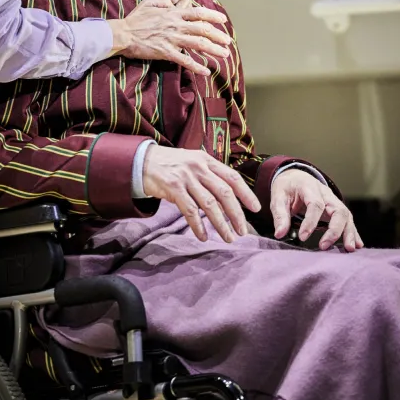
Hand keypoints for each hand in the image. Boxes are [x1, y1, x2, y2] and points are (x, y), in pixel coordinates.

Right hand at [108, 0, 229, 76]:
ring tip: (225, 55)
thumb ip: (165, 0)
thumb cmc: (135, 19)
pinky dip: (196, 66)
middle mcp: (176, 25)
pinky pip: (184, 60)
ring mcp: (172, 39)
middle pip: (203, 29)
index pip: (198, 13)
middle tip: (228, 42)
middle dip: (218, 36)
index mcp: (173, 13)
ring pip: (198, 44)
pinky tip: (205, 71)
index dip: (212, 16)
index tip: (223, 20)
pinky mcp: (165, 52)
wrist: (123, 34)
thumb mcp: (150, 3)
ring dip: (213, 50)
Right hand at [143, 146, 261, 243]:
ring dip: (221, 224)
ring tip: (228, 238)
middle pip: (225, 193)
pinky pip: (190, 211)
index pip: (232, 178)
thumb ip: (209, 175)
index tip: (256, 209)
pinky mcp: (173, 188)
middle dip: (236, 214)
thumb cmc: (171, 164)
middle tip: (243, 231)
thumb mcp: (193, 162)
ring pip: (209, 204)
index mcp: (207, 161)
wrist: (143, 160)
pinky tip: (203, 236)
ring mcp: (186, 177)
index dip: (246, 194)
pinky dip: (198, 226)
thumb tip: (227, 196)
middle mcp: (199, 167)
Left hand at [270, 169, 363, 251]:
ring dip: (349, 232)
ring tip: (349, 249)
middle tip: (324, 246)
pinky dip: (353, 232)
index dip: (310, 222)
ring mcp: (333, 200)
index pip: (315, 204)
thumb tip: (279, 234)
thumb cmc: (287, 188)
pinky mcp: (336, 208)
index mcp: (309, 187)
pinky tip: (357, 245)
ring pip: (346, 215)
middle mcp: (325, 193)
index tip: (302, 237)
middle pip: (338, 209)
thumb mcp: (278, 197)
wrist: (295, 177)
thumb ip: (279, 215)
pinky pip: (348, 219)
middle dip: (334, 229)